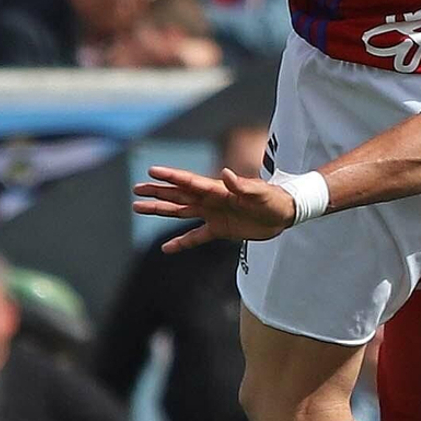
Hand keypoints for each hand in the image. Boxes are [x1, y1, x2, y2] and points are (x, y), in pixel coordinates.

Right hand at [133, 163, 297, 253]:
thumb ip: (242, 186)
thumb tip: (226, 174)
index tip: (152, 171)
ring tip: (139, 208)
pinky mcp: (219, 230)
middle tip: (136, 189)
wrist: (284, 213)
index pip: (189, 182)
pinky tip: (166, 249)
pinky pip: (195, 237)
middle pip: (178, 194)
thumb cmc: (273, 200)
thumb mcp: (259, 193)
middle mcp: (210, 200)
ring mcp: (212, 214)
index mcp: (217, 190)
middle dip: (158, 192)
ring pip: (180, 212)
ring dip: (161, 210)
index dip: (171, 176)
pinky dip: (181, 242)